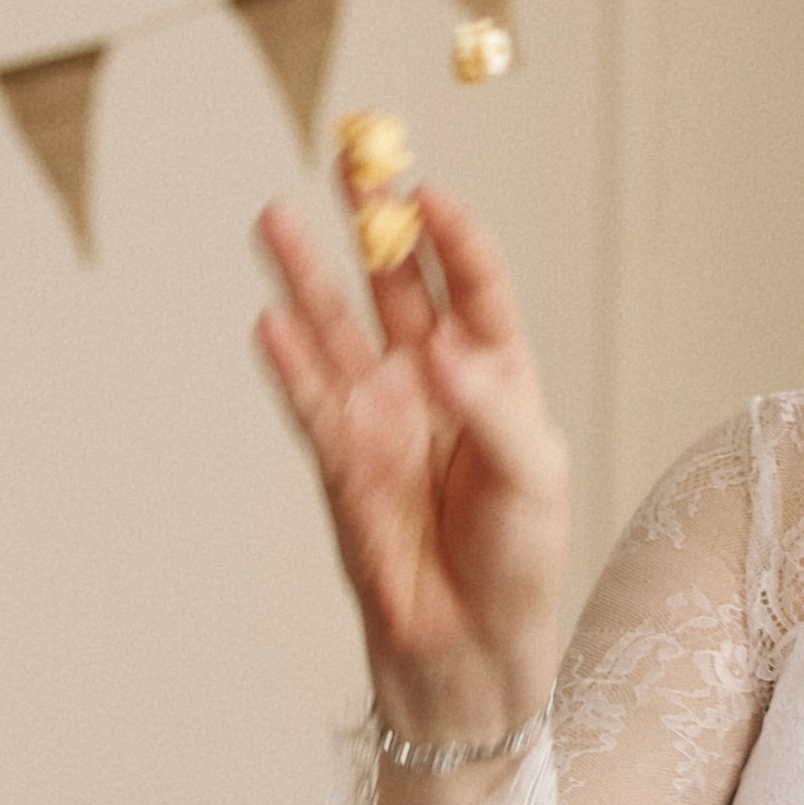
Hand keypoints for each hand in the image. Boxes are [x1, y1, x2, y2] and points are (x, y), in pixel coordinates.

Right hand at [254, 183, 568, 745]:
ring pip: (337, 328)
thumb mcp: (533, 480)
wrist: (468, 647)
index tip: (424, 193)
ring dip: (306, 275)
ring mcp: (381, 416)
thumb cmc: (518, 562)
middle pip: (396, 283)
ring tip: (275, 217)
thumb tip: (441, 352)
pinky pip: (309, 400)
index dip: (450, 237)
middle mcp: (434, 382)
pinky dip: (289, 363)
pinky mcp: (340, 459)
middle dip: (371, 221)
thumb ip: (493, 410)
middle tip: (348, 157)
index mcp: (496, 373)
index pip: (474, 284)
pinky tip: (270, 320)